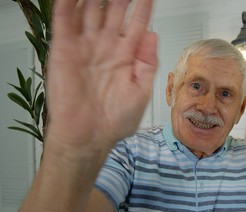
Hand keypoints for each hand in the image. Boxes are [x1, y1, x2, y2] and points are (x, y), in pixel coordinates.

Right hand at [46, 0, 157, 154]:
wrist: (88, 136)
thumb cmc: (115, 121)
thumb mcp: (141, 91)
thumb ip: (147, 62)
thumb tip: (152, 35)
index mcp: (126, 57)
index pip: (136, 24)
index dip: (143, 7)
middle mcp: (106, 48)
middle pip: (114, 12)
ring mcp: (85, 47)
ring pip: (90, 11)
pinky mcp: (64, 50)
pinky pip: (65, 21)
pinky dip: (68, 5)